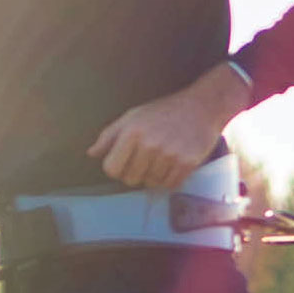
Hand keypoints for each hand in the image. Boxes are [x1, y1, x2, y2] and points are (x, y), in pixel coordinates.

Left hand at [87, 63, 250, 189]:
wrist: (202, 108)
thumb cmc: (164, 111)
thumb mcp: (133, 117)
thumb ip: (110, 136)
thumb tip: (92, 154)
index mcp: (132, 132)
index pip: (111, 168)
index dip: (116, 168)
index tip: (125, 162)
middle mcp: (149, 145)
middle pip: (130, 179)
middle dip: (135, 173)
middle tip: (146, 160)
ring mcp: (169, 155)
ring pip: (151, 183)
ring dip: (154, 175)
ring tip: (162, 158)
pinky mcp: (187, 164)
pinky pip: (170, 185)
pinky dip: (170, 179)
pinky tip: (173, 163)